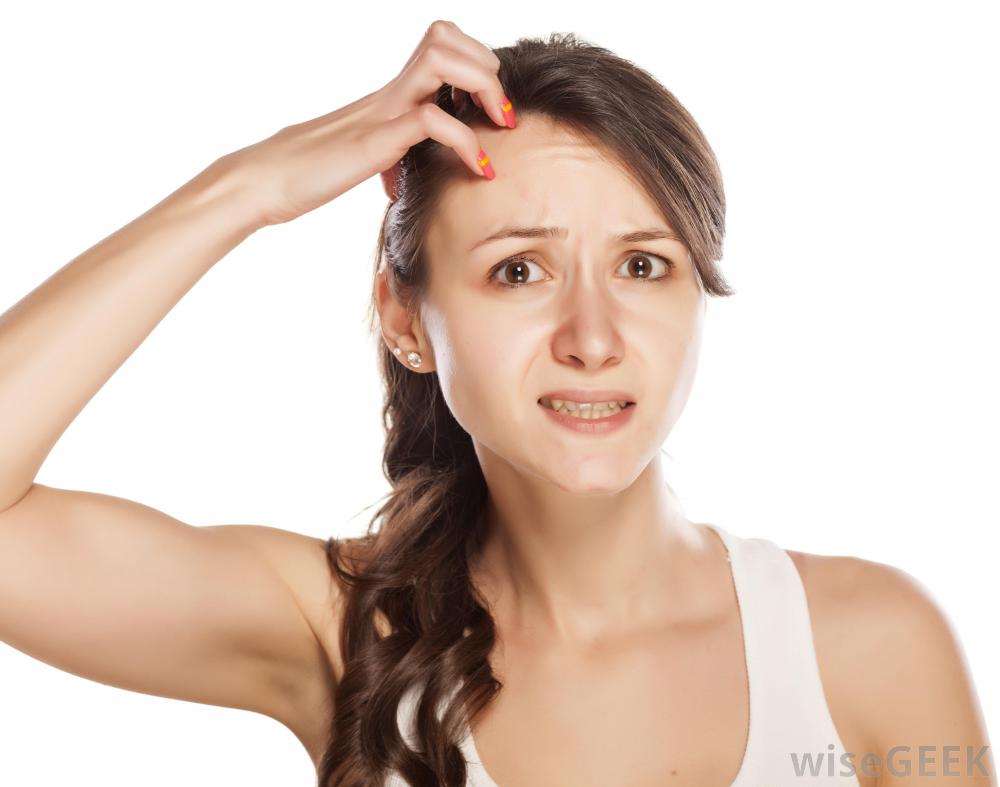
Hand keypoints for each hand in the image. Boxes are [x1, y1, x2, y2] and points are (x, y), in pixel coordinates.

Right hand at [222, 19, 513, 228]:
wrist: (264, 183)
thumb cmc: (308, 175)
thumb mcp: (364, 160)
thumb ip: (388, 157)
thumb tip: (402, 179)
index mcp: (388, 96)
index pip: (439, 44)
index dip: (475, 63)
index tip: (490, 108)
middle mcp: (388, 93)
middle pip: (445, 36)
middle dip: (488, 68)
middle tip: (501, 114)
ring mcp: (382, 112)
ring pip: (442, 59)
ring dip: (484, 87)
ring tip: (498, 126)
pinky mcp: (375, 140)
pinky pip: (431, 121)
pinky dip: (466, 142)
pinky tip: (477, 169)